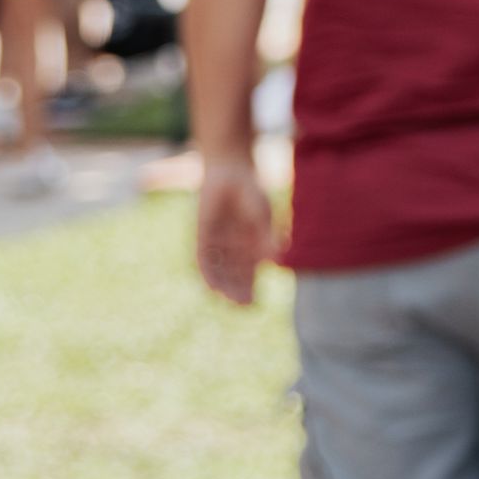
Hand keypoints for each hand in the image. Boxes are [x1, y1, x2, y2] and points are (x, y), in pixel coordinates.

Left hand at [196, 154, 273, 305]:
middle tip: (241, 306)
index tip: (252, 304)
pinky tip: (210, 285)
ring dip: (224, 286)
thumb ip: (267, 237)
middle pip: (235, 278)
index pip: (250, 275)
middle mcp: (234, 250)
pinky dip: (208, 272)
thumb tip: (276, 260)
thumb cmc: (251, 192)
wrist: (230, 172)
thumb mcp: (262, 214)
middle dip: (237, 292)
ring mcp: (218, 245)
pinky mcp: (203, 237)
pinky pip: (204, 259)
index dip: (251, 291)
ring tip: (227, 298)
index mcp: (252, 248)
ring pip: (220, 272)